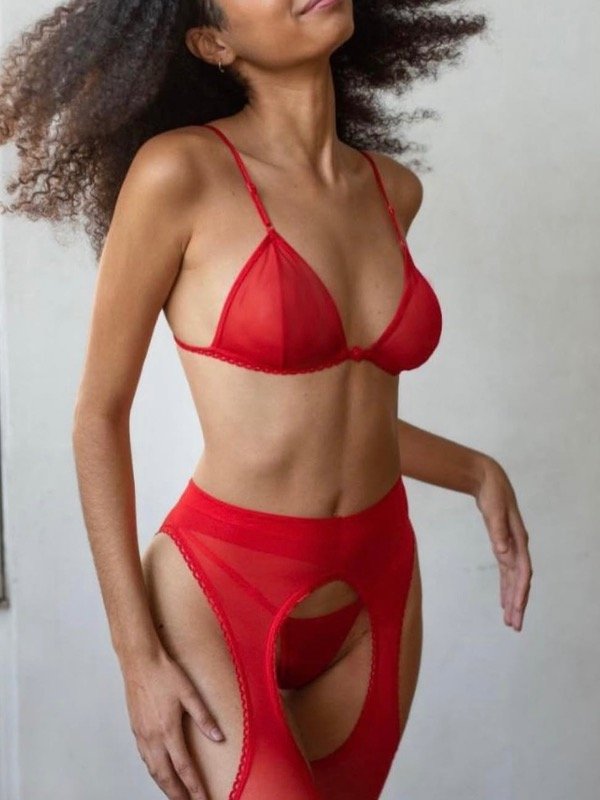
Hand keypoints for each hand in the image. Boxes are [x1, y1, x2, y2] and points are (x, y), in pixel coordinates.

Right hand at [122, 648, 224, 798]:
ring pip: (152, 770)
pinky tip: (159, 771)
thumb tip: (219, 737)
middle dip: (177, 794)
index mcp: (168, 730)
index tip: (202, 798)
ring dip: (164, 785)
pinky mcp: (135, 730)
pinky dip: (153, 771)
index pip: (184, 768)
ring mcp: (142, 735)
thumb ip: (204, 718)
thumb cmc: (165, 674)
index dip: (194, 787)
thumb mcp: (190, 693)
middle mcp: (153, 737)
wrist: (140, 661)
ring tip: (175, 794)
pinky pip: (144, 759)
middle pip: (165, 776)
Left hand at [473, 457, 532, 630]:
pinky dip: (506, 587)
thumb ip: (498, 531)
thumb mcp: (493, 510)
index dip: (519, 592)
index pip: (522, 573)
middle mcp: (518, 547)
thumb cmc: (493, 494)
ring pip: (514, 580)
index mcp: (518, 540)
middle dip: (518, 604)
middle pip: (520, 581)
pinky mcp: (503, 546)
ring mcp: (512, 547)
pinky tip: (504, 600)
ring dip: (513, 599)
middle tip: (514, 626)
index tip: (515, 610)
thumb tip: (502, 552)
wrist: (489, 480)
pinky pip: (507, 572)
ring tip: (511, 620)